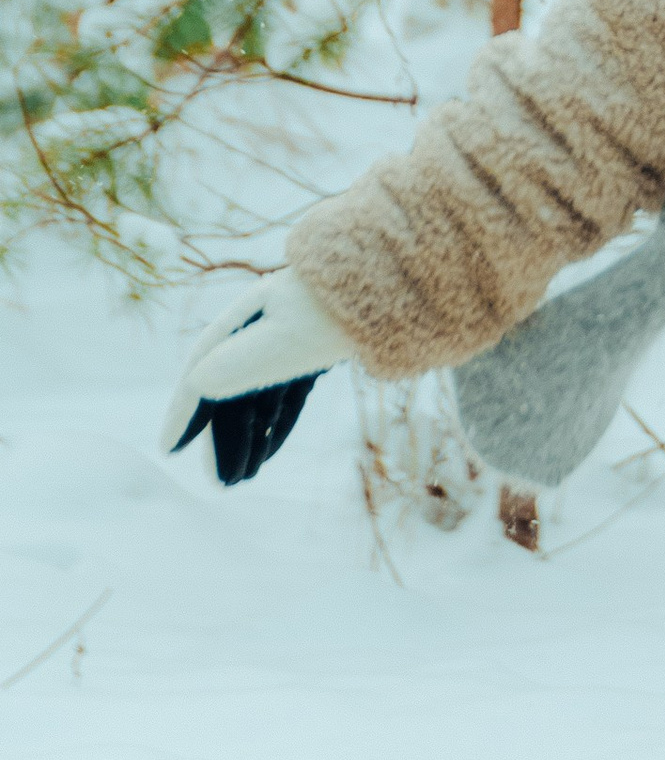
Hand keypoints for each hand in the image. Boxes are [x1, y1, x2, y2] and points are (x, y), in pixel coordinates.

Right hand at [163, 271, 352, 484]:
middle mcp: (263, 325)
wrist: (401, 275)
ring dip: (250, 435)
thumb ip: (241, 363)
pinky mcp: (319, 345)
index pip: (204, 370)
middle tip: (221, 483)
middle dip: (223, 437)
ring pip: (259, 394)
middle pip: (231, 389)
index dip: (185, 412)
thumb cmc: (342, 307)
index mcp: (246, 319)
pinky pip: (288, 392)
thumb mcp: (287, 338)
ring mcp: (292, 334)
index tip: (169, 450)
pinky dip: (277, 422)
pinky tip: (270, 452)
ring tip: (243, 478)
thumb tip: (198, 385)